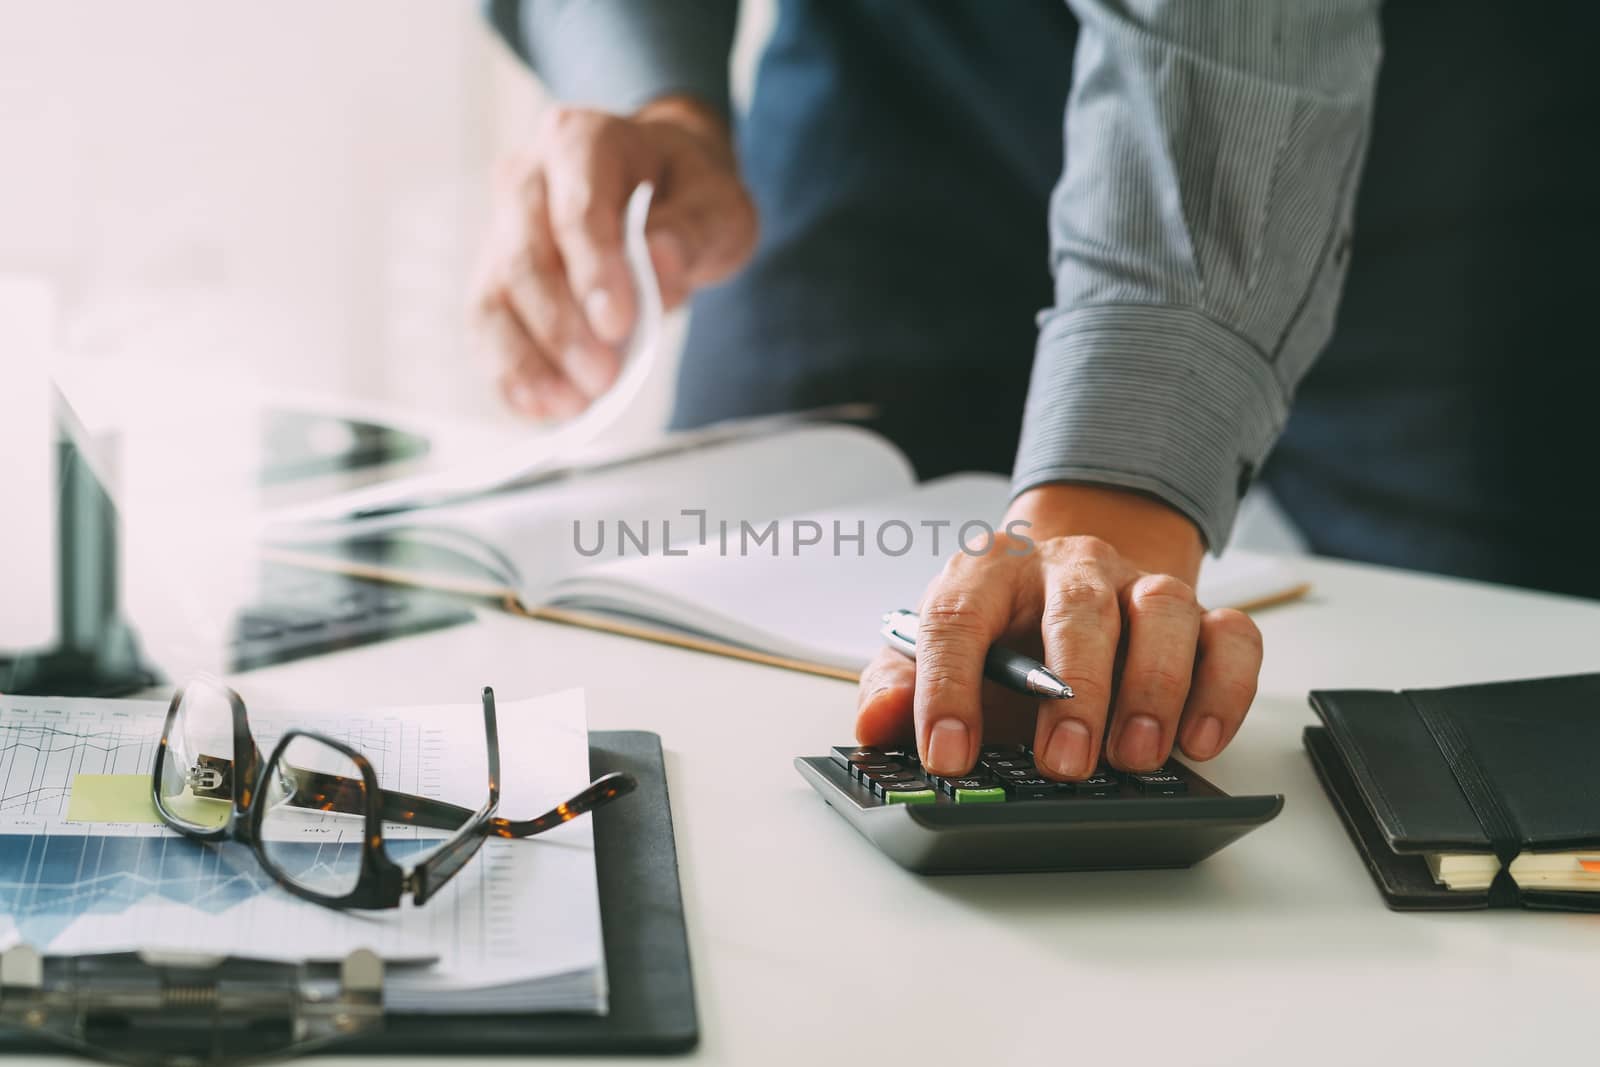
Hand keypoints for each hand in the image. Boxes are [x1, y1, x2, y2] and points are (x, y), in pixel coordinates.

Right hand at [470, 96, 757, 418]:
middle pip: (524, 256)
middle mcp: (527, 177)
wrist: (661, 191)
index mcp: (581, 141)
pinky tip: (541, 409)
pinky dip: (510, 373)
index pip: (577, 207)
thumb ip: (694, 231)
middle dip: (561, 327)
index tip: (618, 324)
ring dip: (528, 360)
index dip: (593, 269)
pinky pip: (487, 327)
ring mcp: (501, 228)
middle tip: (603, 379)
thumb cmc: (688, 195)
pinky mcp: (495, 277)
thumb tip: (658, 265)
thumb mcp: (718, 205)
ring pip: (494, 296)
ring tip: (572, 406)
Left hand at [854, 485, 1262, 778]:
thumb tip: (878, 722)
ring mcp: (1140, 586)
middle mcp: (1071, 568)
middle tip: (1063, 764)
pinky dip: (1223, 688)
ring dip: (1154, 686)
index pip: (957, 618)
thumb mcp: (932, 654)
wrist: (1063, 585)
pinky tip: (1197, 740)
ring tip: (1135, 756)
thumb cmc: (997, 633)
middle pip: (1078, 609)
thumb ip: (899, 686)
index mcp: (988, 571)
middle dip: (1074, 691)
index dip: (947, 688)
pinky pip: (1231, 638)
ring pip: (1164, 610)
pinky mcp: (1202, 616)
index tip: (947, 756)